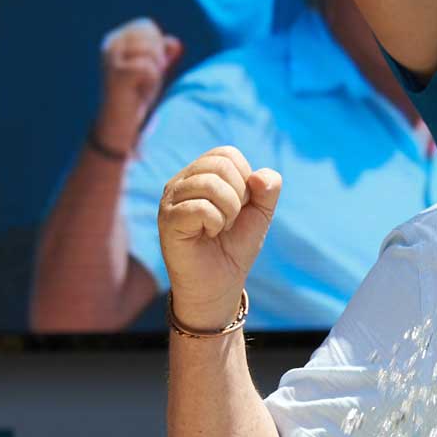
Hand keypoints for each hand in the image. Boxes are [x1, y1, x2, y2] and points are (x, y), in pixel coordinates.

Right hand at [95, 18, 181, 154]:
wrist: (122, 119)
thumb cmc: (138, 91)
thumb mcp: (155, 67)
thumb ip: (164, 52)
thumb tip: (175, 43)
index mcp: (116, 39)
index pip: (145, 24)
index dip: (157, 42)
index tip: (151, 62)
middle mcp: (110, 45)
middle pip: (150, 35)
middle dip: (158, 56)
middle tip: (148, 75)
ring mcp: (111, 59)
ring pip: (150, 51)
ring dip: (155, 70)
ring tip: (143, 82)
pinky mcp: (117, 73)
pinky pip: (148, 68)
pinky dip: (151, 80)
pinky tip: (140, 90)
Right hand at [158, 147, 281, 330]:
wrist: (220, 282)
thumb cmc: (236, 244)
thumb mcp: (261, 212)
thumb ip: (269, 188)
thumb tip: (259, 176)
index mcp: (201, 174)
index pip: (227, 154)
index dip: (246, 179)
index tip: (241, 205)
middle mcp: (181, 182)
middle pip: (220, 165)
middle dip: (239, 196)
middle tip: (231, 219)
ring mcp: (170, 200)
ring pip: (211, 184)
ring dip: (229, 211)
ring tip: (220, 228)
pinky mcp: (168, 221)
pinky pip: (201, 207)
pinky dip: (216, 222)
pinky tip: (209, 235)